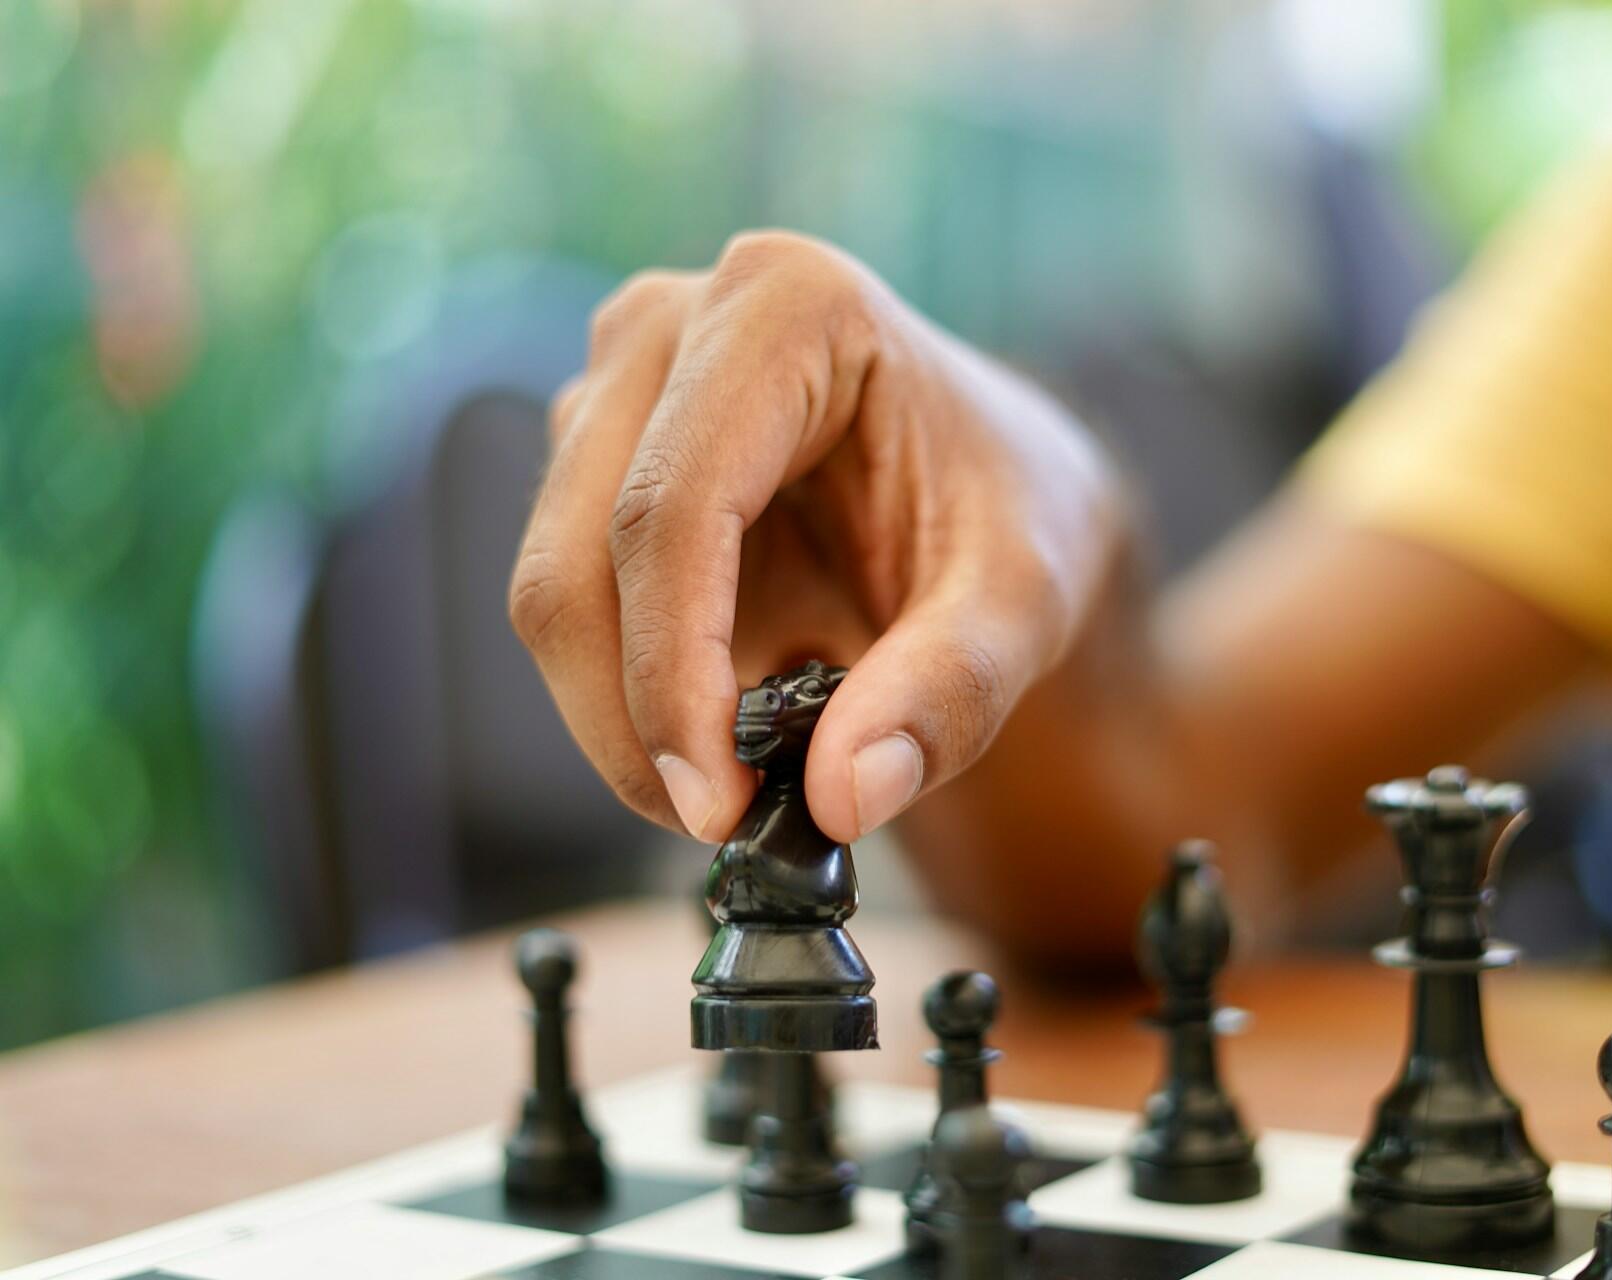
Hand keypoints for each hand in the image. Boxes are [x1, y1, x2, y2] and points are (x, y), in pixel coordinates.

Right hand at [510, 232, 1123, 845]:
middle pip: (579, 559)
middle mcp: (674, 322)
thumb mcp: (1026, 602)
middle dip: (636, 721)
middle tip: (722, 824)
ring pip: (554, 592)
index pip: (674, 510)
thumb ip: (952, 693)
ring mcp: (618, 386)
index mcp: (788, 305)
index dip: (675, 677)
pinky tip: (728, 728)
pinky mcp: (596, 457)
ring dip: (629, 718)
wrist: (994, 491)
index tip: (716, 806)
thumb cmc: (1013, 516)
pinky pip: (572, 606)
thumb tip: (844, 797)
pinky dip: (632, 696)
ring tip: (751, 777)